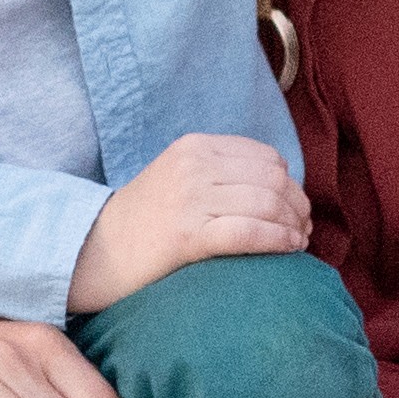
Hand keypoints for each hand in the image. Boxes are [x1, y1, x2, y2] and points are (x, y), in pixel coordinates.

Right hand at [63, 127, 310, 312]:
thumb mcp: (180, 176)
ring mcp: (190, 198)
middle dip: (298, 206)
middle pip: (273, 180)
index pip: (265, 157)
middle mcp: (194, 166)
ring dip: (293, 225)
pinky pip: (250, 232)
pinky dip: (278, 240)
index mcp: (195, 146)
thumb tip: (280, 183)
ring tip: (298, 242)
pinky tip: (289, 249)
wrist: (94, 251)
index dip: (290, 184)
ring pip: (267, 204)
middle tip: (304, 229)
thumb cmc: (145, 220)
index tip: (296, 208)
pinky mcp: (188, 235)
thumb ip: (222, 171)